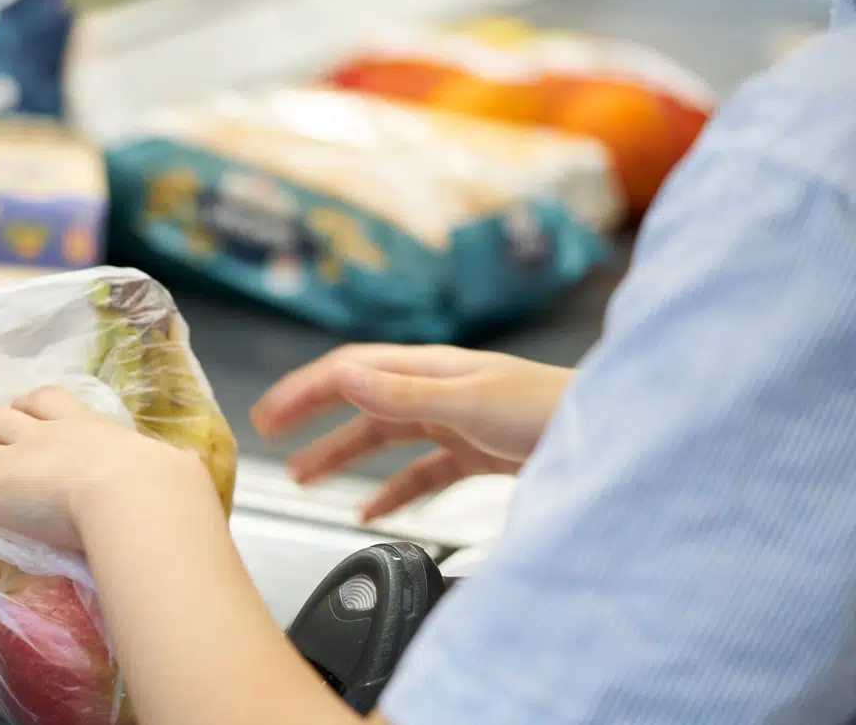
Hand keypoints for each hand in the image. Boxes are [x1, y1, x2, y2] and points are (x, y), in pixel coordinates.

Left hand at [0, 387, 211, 550]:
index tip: (23, 411)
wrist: (135, 498)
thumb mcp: (164, 468)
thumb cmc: (159, 487)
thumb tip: (184, 479)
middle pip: (1, 416)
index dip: (30, 406)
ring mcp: (13, 459)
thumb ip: (164, 471)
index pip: (49, 400)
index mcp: (86, 426)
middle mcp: (44, 435)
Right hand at [251, 345, 571, 518]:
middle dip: (310, 419)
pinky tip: (373, 513)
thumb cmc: (550, 408)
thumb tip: (344, 380)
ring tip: (303, 478)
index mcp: (427, 368)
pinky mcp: (475, 453)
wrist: (612, 435)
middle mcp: (436, 390)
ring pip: (382, 439)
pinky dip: (392, 492)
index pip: (348, 371)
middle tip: (267, 434)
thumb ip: (402, 394)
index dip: (303, 390)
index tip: (267, 413)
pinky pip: (419, 473)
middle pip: (358, 401)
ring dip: (341, 456)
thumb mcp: (467, 402)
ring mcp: (455, 421)